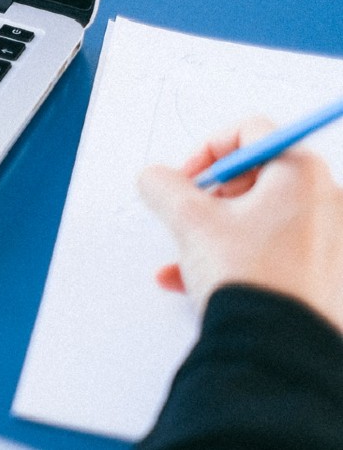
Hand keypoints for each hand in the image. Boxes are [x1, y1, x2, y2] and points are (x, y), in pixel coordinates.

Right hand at [138, 117, 342, 332]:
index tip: (187, 179)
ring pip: (262, 215)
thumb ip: (163, 185)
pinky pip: (275, 248)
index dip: (207, 151)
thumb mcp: (189, 220)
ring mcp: (332, 238)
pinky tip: (199, 278)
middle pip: (258, 174)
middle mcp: (329, 199)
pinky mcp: (327, 271)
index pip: (249, 132)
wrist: (277, 349)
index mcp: (302, 173)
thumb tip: (156, 178)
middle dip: (212, 195)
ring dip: (217, 229)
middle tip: (190, 216)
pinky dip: (238, 255)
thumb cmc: (251, 280)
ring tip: (190, 254)